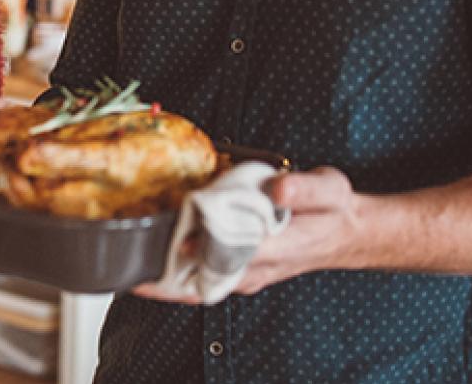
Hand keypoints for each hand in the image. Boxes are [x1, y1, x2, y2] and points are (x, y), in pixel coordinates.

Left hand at [130, 166, 363, 302]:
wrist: (346, 234)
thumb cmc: (333, 210)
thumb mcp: (330, 189)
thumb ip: (306, 187)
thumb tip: (279, 187)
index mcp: (272, 247)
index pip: (222, 251)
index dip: (189, 245)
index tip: (159, 235)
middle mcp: (253, 268)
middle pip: (199, 276)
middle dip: (162, 267)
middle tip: (126, 252)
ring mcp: (245, 275)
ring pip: (196, 284)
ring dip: (164, 275)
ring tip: (128, 258)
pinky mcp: (240, 273)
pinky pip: (202, 281)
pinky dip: (176, 275)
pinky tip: (152, 260)